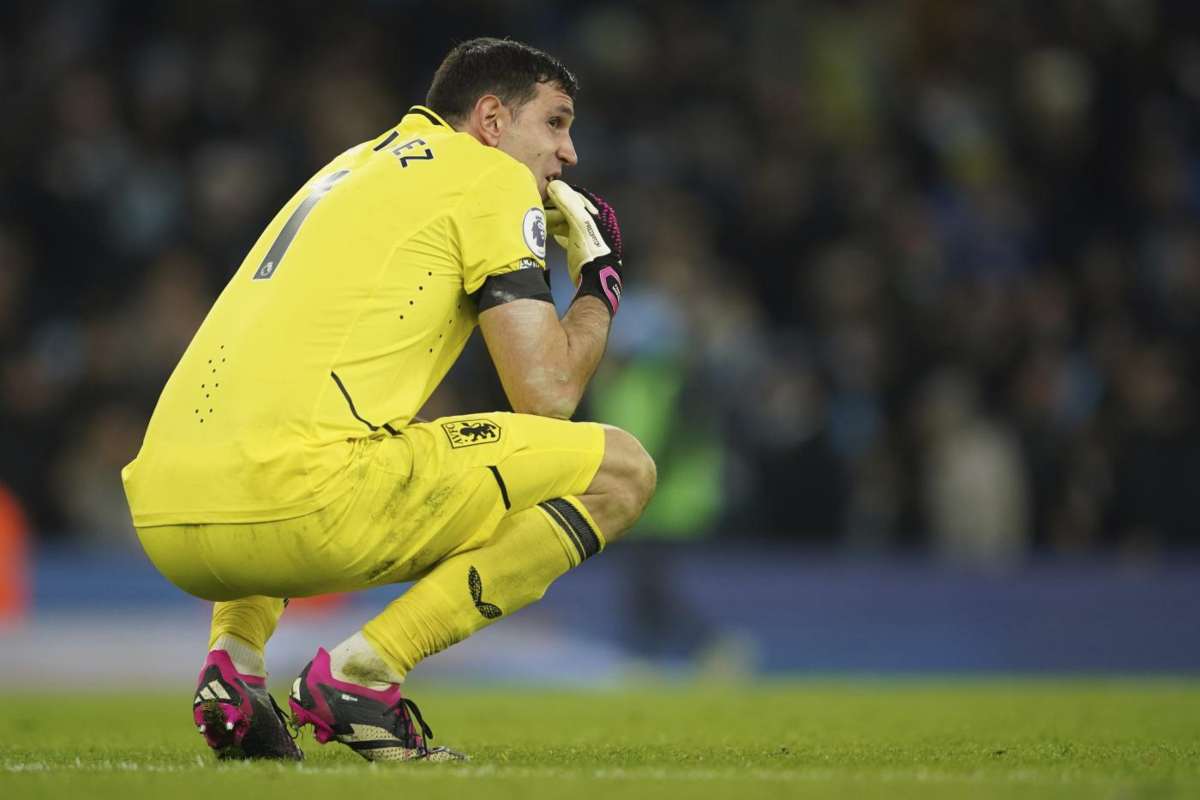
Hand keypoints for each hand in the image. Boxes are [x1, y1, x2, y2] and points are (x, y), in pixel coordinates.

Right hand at [545, 181, 623, 315]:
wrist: (595, 279)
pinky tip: (545, 230)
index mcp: (596, 214)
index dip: (560, 193)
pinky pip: (564, 234)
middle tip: (538, 205)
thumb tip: (554, 184)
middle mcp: (592, 222)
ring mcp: (585, 236)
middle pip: (569, 209)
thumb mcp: (580, 224)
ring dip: (552, 219)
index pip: (575, 197)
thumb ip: (568, 204)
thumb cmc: (590, 249)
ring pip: (565, 221)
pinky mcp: (578, 248)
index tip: (544, 191)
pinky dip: (555, 231)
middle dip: (554, 207)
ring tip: (538, 217)